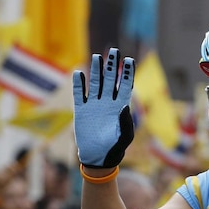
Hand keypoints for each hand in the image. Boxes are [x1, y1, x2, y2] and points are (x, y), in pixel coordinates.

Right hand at [72, 48, 134, 168]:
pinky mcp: (81, 110)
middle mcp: (107, 102)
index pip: (125, 85)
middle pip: (110, 79)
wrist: (98, 158)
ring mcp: (94, 105)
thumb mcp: (125, 137)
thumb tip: (125, 106)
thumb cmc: (115, 148)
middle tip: (114, 51)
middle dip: (112, 65)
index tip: (129, 60)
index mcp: (120, 107)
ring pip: (95, 83)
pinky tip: (79, 73)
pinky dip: (79, 84)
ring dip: (96, 70)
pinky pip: (79, 94)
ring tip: (97, 58)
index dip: (127, 73)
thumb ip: (126, 122)